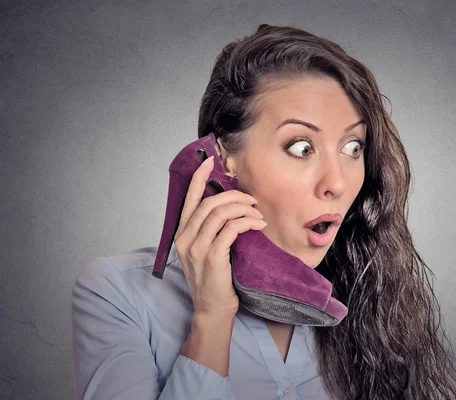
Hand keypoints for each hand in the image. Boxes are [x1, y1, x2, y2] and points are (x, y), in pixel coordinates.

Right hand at [173, 156, 266, 317]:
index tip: (210, 162)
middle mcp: (185, 238)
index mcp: (181, 233)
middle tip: (252, 200)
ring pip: (220, 213)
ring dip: (244, 209)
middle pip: (209, 203)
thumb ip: (210, 230)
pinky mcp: (212, 256)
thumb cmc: (214, 279)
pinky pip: (231, 228)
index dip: (199, 178)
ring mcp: (196, 248)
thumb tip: (230, 207)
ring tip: (258, 215)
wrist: (212, 309)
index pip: (189, 198)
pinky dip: (247, 222)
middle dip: (234, 196)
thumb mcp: (206, 250)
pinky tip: (258, 226)